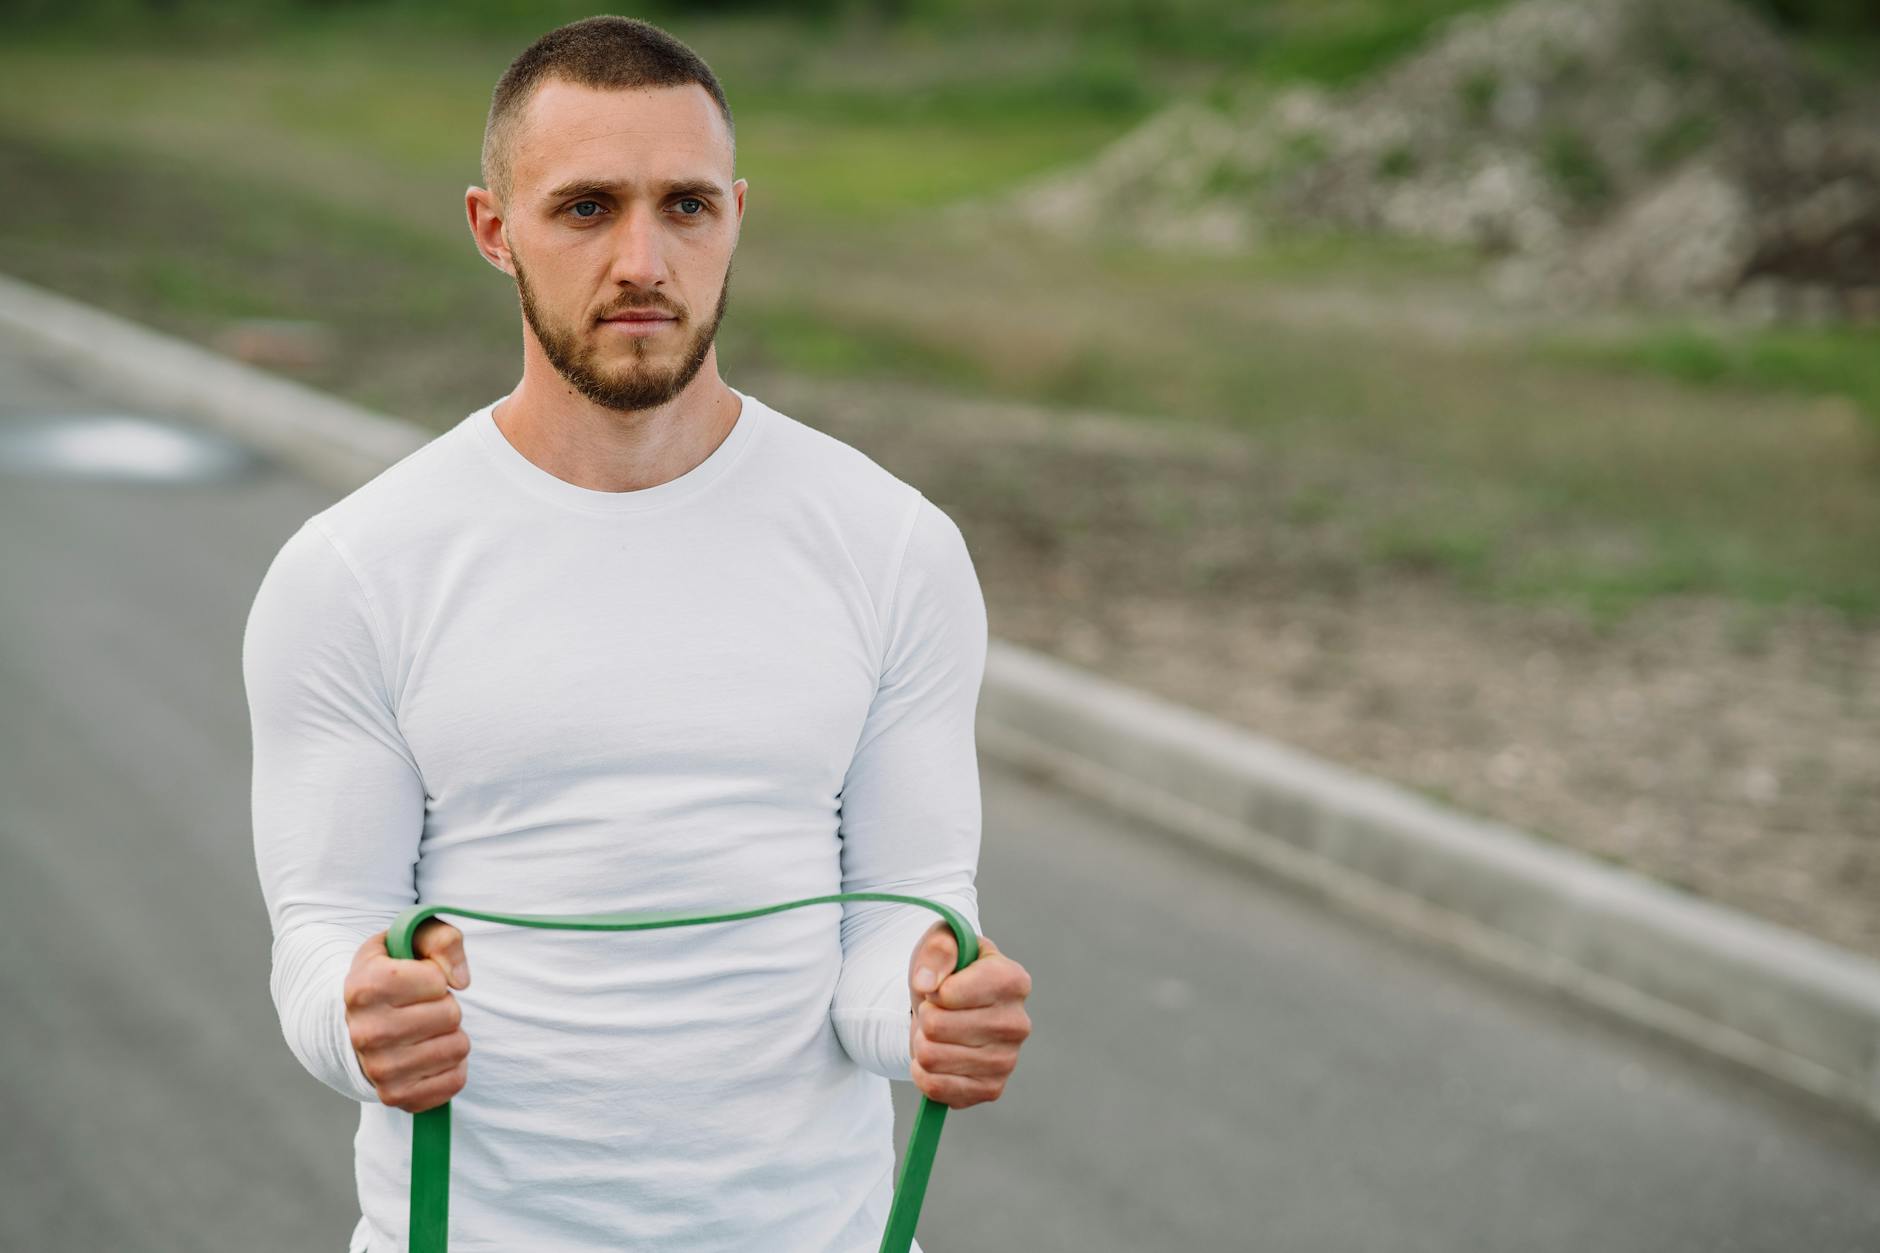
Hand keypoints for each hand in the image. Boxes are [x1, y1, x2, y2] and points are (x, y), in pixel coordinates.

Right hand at [343, 918, 472, 1112]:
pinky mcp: (397, 1097)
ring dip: (449, 1035)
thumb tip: (461, 980)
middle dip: (445, 1006)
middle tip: (421, 1007)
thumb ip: (442, 940)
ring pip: (458, 1047)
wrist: (359, 1020)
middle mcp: (367, 1032)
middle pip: (451, 1015)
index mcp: (365, 987)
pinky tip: (427, 1054)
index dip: (435, 976)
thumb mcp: (411, 940)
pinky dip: (451, 1066)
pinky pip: (455, 1080)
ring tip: (423, 1029)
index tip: (415, 980)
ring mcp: (380, 1070)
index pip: (437, 980)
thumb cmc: (394, 973)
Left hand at [907, 921, 1032, 1108]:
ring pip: (932, 1058)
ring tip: (937, 1033)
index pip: (949, 993)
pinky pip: (936, 1088)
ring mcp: (1008, 1061)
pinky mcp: (991, 1089)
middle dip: (924, 1016)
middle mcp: (1018, 1023)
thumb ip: (938, 949)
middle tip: (935, 1011)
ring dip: (921, 1043)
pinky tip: (938, 1058)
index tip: (941, 985)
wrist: (951, 1008)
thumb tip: (927, 984)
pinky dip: (923, 1073)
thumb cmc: (949, 970)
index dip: (932, 989)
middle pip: (936, 1027)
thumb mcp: (942, 942)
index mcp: (1013, 980)